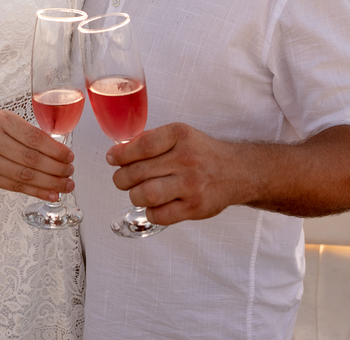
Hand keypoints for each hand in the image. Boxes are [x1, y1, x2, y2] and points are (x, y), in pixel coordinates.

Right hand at [0, 110, 74, 202]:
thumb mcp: (9, 121)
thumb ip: (31, 134)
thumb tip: (60, 153)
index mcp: (2, 121)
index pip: (34, 138)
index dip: (55, 150)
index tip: (69, 156)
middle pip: (31, 159)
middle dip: (56, 169)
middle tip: (70, 172)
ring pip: (25, 176)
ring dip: (50, 183)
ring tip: (65, 185)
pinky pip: (16, 187)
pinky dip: (37, 192)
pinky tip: (51, 193)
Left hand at [107, 122, 244, 225]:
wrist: (237, 172)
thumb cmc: (203, 154)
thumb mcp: (181, 135)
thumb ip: (152, 141)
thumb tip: (120, 151)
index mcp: (180, 135)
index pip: (141, 145)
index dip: (121, 154)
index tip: (112, 158)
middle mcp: (186, 159)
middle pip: (138, 172)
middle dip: (121, 178)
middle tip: (121, 179)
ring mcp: (191, 185)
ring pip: (146, 194)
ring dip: (134, 195)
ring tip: (137, 192)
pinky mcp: (194, 207)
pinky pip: (159, 215)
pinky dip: (149, 212)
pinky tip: (153, 205)